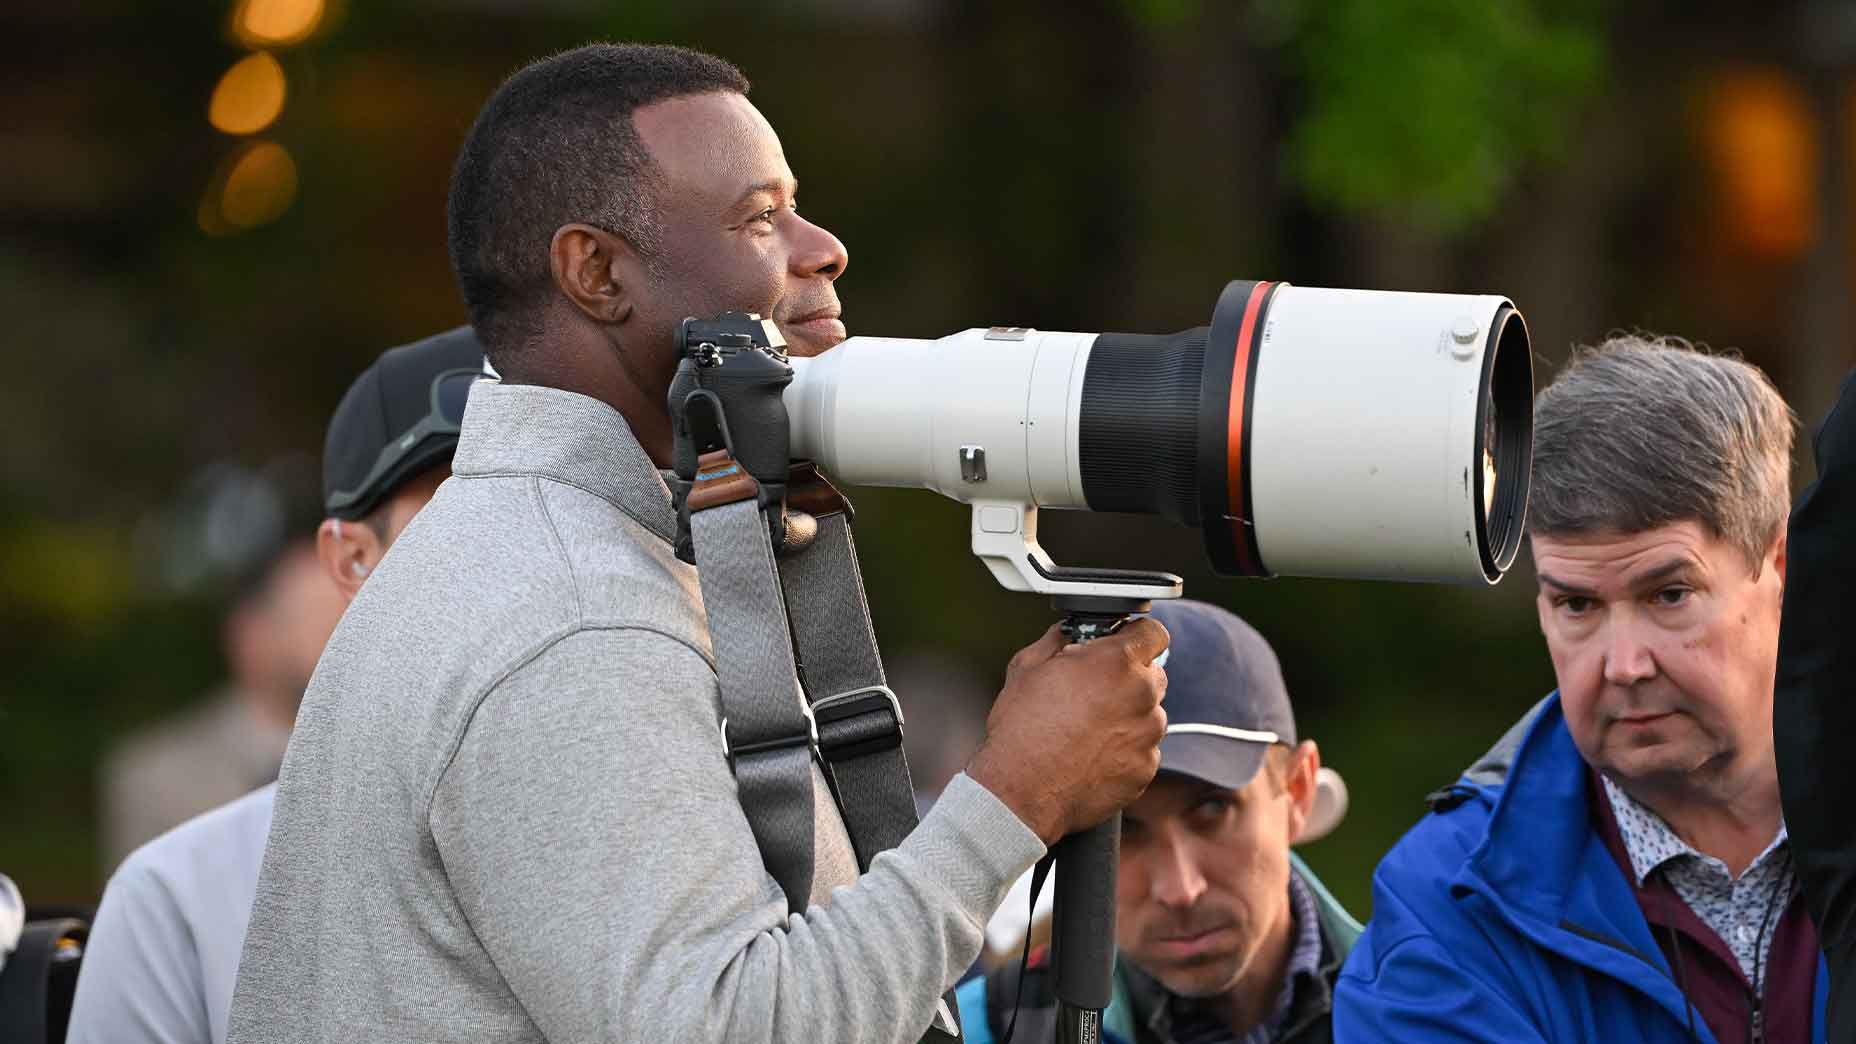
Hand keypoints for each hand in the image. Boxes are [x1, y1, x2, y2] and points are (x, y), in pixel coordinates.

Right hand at [966, 618, 1168, 844]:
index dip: (1135, 636)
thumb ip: (1056, 640)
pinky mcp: (1145, 768)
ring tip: (1087, 730)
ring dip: (1127, 716)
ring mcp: (1148, 735)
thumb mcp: (1026, 668)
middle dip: (1128, 678)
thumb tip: (1066, 633)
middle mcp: (1141, 695)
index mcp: (1116, 662)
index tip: (1123, 644)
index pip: (1153, 633)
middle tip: (1094, 691)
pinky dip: (1125, 750)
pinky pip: (1143, 750)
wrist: (1021, 792)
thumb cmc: (1021, 731)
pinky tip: (1092, 755)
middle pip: (1153, 674)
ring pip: (1149, 714)